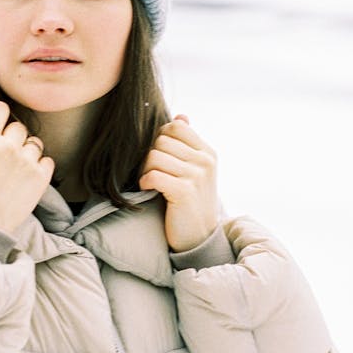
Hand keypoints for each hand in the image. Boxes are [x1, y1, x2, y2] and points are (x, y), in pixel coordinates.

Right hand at [0, 101, 54, 234]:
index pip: (0, 108)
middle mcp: (5, 146)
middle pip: (18, 126)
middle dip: (12, 138)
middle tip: (4, 157)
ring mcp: (24, 161)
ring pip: (34, 143)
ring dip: (27, 152)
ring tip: (15, 170)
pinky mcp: (40, 177)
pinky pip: (47, 160)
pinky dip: (40, 167)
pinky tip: (26, 178)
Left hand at [139, 115, 218, 252]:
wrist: (198, 236)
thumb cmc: (191, 201)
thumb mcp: (195, 169)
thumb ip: (188, 143)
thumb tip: (181, 116)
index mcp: (207, 152)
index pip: (176, 126)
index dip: (159, 138)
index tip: (158, 157)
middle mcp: (205, 161)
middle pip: (161, 140)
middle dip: (149, 155)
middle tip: (150, 172)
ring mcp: (196, 176)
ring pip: (154, 155)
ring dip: (144, 169)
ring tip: (149, 182)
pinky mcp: (184, 192)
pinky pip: (153, 174)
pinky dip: (145, 181)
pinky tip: (148, 189)